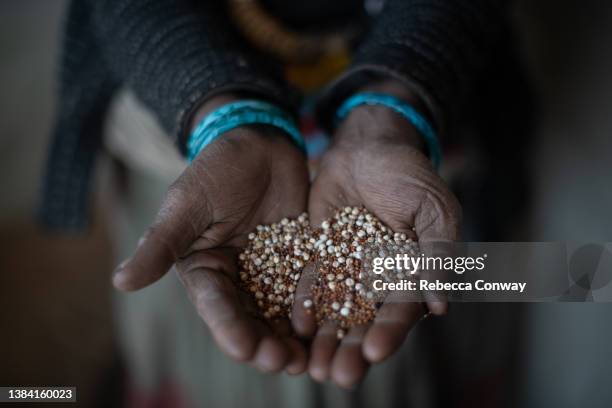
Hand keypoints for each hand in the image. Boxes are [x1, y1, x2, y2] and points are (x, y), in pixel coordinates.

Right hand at [113, 96, 309, 373]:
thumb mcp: (188, 203)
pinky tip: (333, 325)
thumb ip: (161, 243)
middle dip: (267, 344)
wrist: (261, 143)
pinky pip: (309, 290)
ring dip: (293, 338)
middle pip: (251, 320)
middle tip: (286, 361)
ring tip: (310, 358)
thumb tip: (120, 282)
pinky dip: (318, 310)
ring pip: (281, 314)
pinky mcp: (300, 261)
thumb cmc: (217, 167)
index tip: (247, 350)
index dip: (230, 330)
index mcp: (205, 270)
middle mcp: (237, 279)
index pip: (216, 306)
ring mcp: (272, 272)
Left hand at [292, 87, 460, 387]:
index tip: (375, 350)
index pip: (402, 310)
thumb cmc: (409, 175)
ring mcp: (348, 269)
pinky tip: (297, 325)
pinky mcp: (321, 256)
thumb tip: (440, 307)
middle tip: (339, 376)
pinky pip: (313, 284)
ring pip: (337, 311)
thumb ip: (437, 255)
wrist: (368, 147)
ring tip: (312, 367)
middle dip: (353, 349)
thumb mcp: (432, 210)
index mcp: (411, 274)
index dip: (390, 331)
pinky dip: (306, 305)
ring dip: (327, 340)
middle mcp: (379, 279)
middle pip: (365, 321)